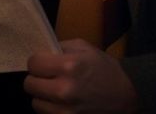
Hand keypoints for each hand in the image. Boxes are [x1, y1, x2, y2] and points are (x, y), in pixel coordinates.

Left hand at [24, 39, 140, 113]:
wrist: (125, 95)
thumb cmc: (104, 68)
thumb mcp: (85, 48)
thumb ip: (61, 47)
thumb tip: (42, 51)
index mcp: (69, 66)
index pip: (33, 63)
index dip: (37, 60)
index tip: (43, 61)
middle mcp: (64, 90)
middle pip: (29, 85)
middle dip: (37, 78)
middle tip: (47, 75)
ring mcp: (64, 111)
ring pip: (35, 102)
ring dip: (42, 95)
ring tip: (55, 89)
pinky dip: (50, 108)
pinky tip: (62, 101)